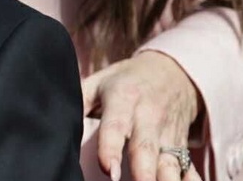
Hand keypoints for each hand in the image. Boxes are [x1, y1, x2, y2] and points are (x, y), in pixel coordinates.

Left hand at [82, 51, 202, 180]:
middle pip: (147, 149)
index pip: (115, 125)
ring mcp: (168, 134)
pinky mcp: (183, 147)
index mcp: (123, 100)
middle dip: (144, 172)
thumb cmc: (126, 80)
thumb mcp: (98, 82)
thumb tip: (51, 118)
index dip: (111, 147)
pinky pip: (190, 169)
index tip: (108, 168)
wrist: (172, 71)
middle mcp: (148, 118)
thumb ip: (78, 101)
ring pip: (171, 163)